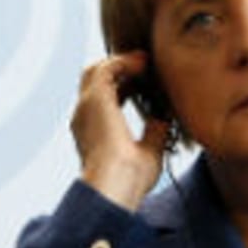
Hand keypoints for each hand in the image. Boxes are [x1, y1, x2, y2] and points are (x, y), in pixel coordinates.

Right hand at [71, 52, 170, 209]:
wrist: (115, 186)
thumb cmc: (131, 181)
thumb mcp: (149, 152)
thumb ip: (153, 132)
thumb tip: (163, 118)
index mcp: (91, 131)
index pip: (103, 98)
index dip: (124, 85)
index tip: (146, 81)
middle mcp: (84, 117)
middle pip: (94, 80)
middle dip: (118, 69)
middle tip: (145, 64)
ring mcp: (86, 107)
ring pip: (95, 71)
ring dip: (120, 62)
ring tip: (144, 60)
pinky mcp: (95, 100)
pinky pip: (106, 69)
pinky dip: (124, 62)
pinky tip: (142, 63)